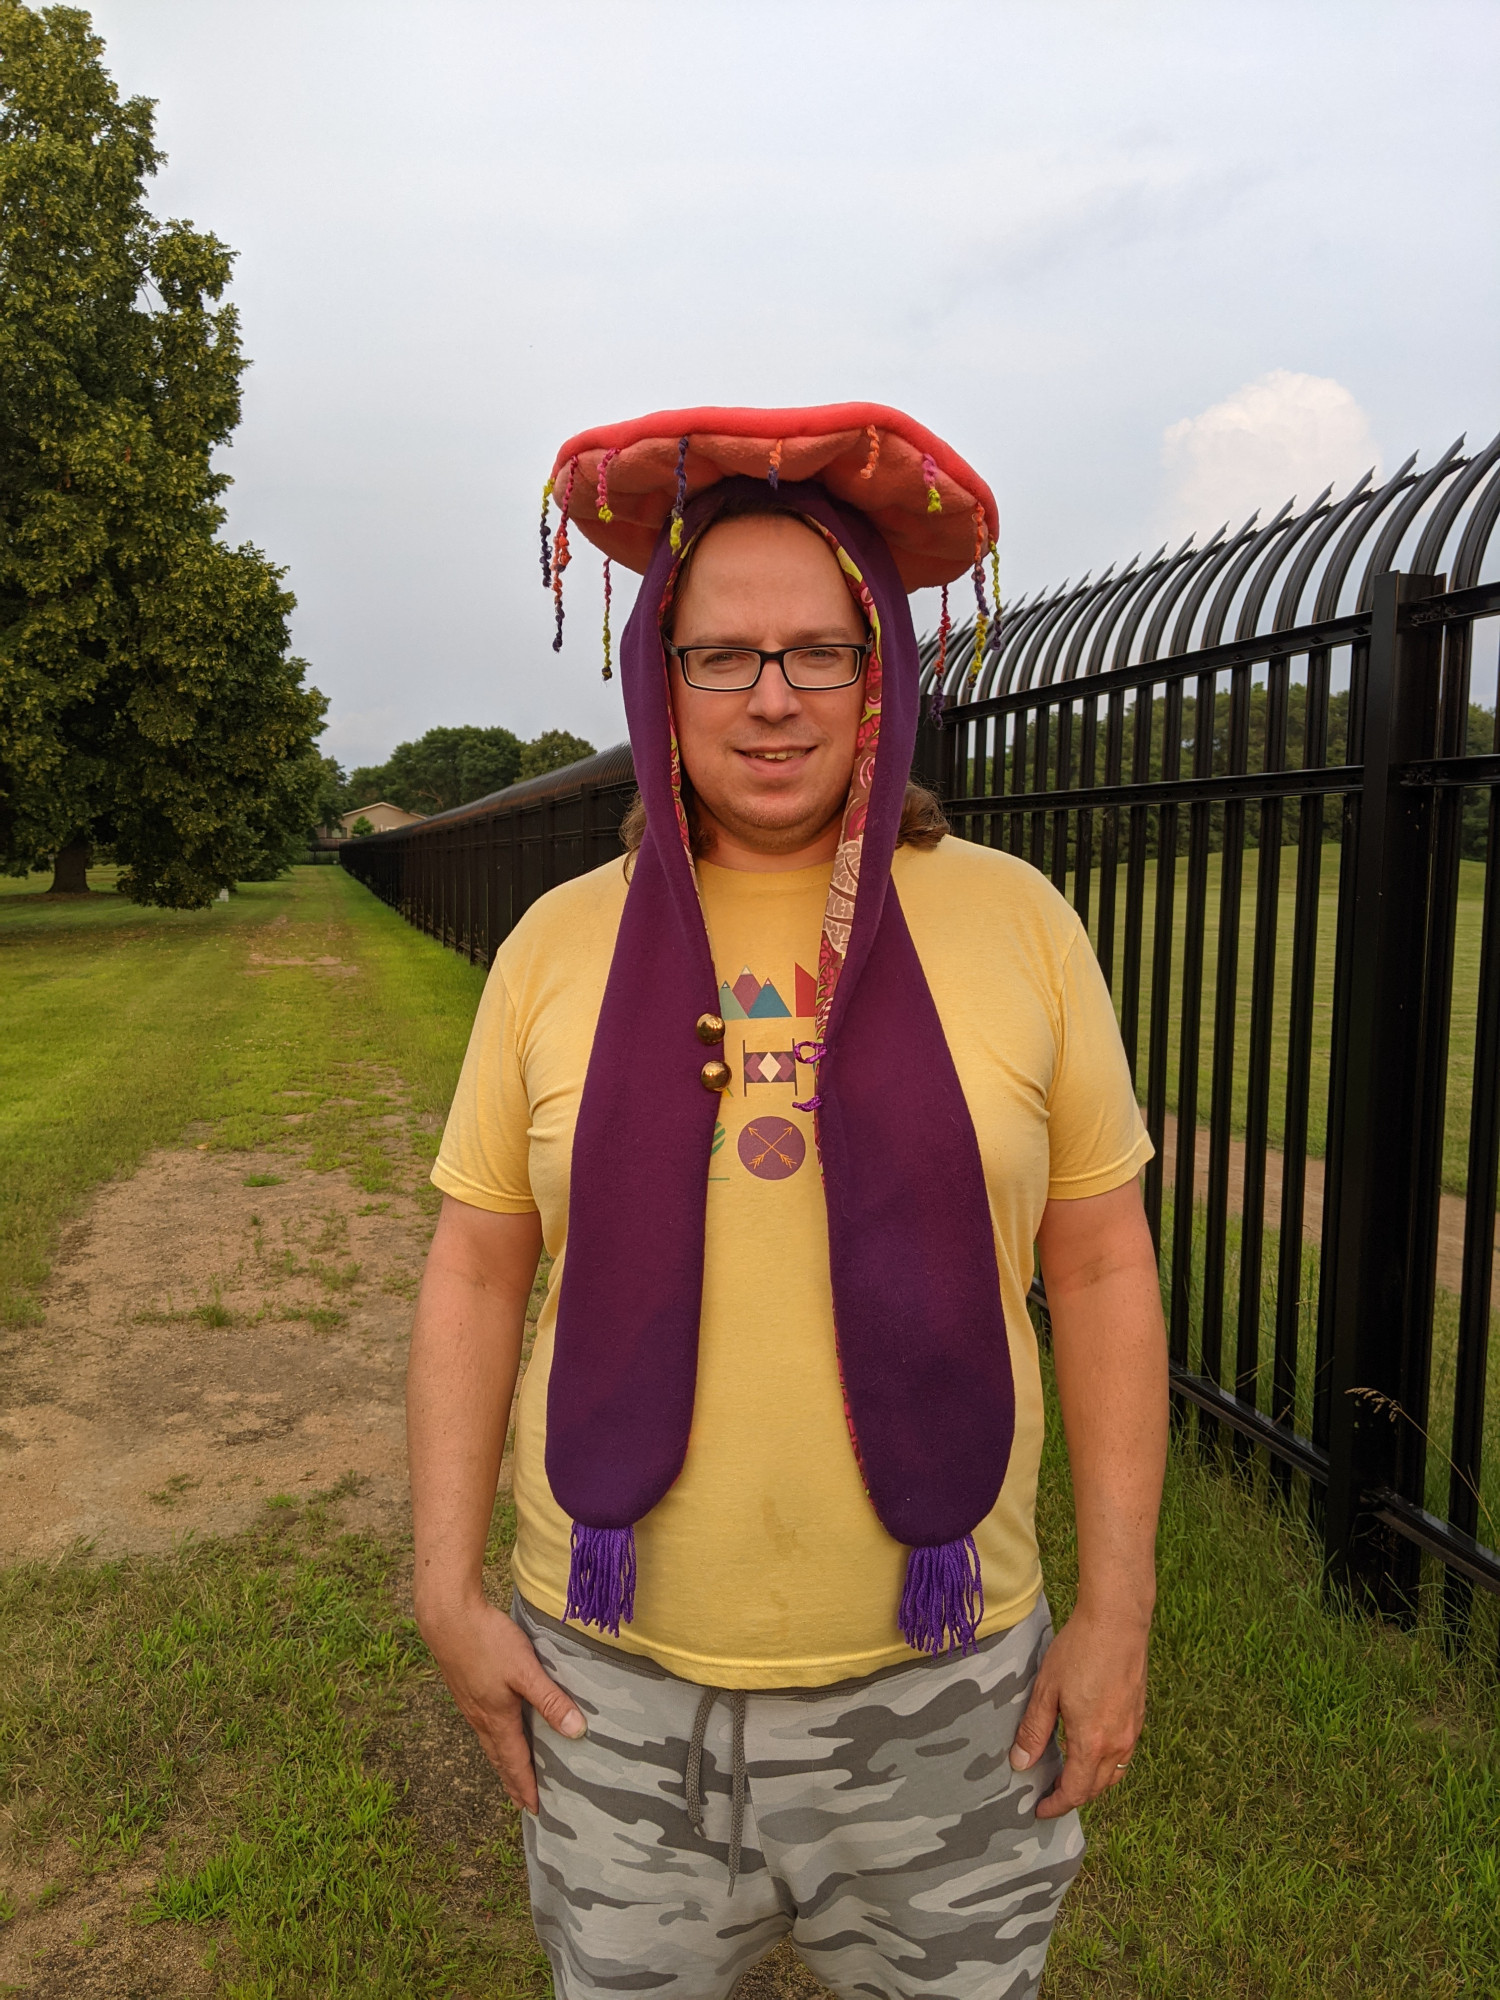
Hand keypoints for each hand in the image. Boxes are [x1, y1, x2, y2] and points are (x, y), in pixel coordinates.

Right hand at [419, 1595, 585, 1811]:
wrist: (447, 1618)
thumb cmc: (487, 1641)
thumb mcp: (525, 1670)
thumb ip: (550, 1700)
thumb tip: (576, 1731)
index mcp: (496, 1719)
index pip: (515, 1762)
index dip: (526, 1786)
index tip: (534, 1809)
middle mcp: (480, 1717)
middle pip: (499, 1758)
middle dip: (512, 1781)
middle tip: (523, 1803)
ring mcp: (469, 1703)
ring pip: (488, 1742)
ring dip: (502, 1762)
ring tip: (511, 1773)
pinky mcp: (464, 1688)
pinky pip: (481, 1725)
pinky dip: (492, 1740)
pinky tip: (495, 1729)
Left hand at [1008, 1606, 1146, 1818]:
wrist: (1117, 1621)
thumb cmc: (1080, 1651)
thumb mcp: (1046, 1690)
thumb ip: (1034, 1731)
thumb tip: (1021, 1764)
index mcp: (1092, 1742)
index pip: (1076, 1791)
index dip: (1057, 1805)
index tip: (1040, 1809)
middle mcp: (1117, 1743)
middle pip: (1098, 1788)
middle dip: (1074, 1796)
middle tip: (1051, 1793)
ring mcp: (1132, 1730)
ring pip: (1115, 1773)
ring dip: (1093, 1782)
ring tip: (1070, 1775)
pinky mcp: (1138, 1714)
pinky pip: (1125, 1753)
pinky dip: (1108, 1763)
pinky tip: (1092, 1748)